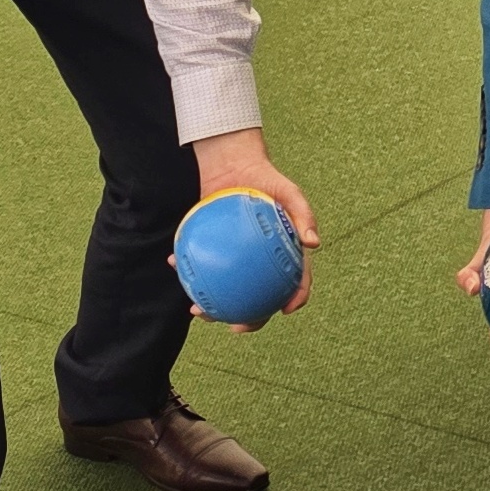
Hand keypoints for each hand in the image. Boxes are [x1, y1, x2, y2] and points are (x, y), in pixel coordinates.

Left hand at [188, 129, 320, 317]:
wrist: (235, 163)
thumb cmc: (266, 178)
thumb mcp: (289, 192)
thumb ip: (304, 215)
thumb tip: (315, 243)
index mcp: (283, 256)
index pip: (294, 283)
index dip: (293, 301)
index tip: (284, 311)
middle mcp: (260, 264)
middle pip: (258, 298)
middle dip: (248, 320)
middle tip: (236, 327)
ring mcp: (235, 260)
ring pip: (226, 290)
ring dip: (212, 306)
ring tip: (197, 312)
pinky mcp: (212, 249)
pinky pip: (201, 264)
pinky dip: (188, 267)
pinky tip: (174, 267)